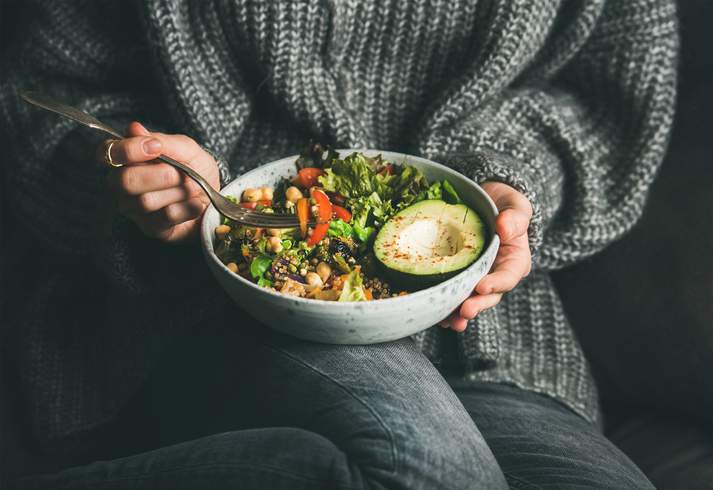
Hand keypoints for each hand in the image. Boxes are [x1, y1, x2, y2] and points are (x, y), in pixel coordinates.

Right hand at [104, 122, 219, 241]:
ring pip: (146, 201)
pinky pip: (166, 217)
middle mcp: (122, 185)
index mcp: (125, 160)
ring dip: (178, 192)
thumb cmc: (195, 170)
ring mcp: (134, 209)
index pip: (107, 153)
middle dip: (159, 175)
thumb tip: (134, 129)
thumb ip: (162, 140)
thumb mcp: (186, 149)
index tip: (156, 147)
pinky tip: (195, 204)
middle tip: (180, 173)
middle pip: (125, 181)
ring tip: (192, 188)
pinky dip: (188, 208)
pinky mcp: (151, 228)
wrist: (215, 197)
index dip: (128, 150)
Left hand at [441, 181, 532, 331]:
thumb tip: (505, 229)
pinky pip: (453, 294)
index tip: (482, 287)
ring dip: (459, 314)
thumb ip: (515, 218)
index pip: (508, 276)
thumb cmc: (504, 205)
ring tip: (449, 322)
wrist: (485, 203)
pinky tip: (433, 313)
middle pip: (489, 296)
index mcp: (514, 260)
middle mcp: (496, 274)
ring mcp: (477, 278)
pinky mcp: (460, 278)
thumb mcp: (515, 205)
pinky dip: (444, 305)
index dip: (496, 284)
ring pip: (470, 300)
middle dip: (477, 305)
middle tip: (464, 311)